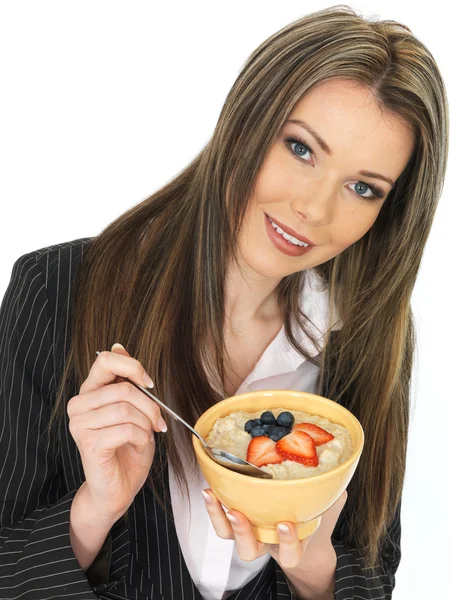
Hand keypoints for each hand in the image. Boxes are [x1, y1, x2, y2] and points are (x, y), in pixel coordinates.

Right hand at [67, 344, 166, 521]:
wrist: (118, 488)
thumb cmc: (127, 448)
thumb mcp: (133, 408)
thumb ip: (125, 380)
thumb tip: (119, 346)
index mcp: (90, 391)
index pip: (105, 360)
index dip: (133, 367)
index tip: (149, 384)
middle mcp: (79, 404)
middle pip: (123, 389)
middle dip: (150, 405)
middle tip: (158, 421)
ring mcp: (80, 424)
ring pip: (126, 409)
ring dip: (146, 424)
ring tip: (146, 435)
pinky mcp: (88, 443)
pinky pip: (126, 429)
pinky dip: (141, 438)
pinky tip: (139, 445)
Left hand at [202, 488, 346, 573]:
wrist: (298, 530)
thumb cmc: (313, 518)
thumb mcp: (327, 508)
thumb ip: (333, 497)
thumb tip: (339, 476)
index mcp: (292, 546)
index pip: (290, 555)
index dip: (287, 543)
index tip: (286, 524)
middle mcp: (265, 542)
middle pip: (249, 551)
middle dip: (243, 534)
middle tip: (238, 514)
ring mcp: (248, 531)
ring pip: (228, 536)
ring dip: (219, 518)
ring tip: (214, 496)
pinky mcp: (235, 518)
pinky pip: (219, 519)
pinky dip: (213, 506)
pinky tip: (210, 487)